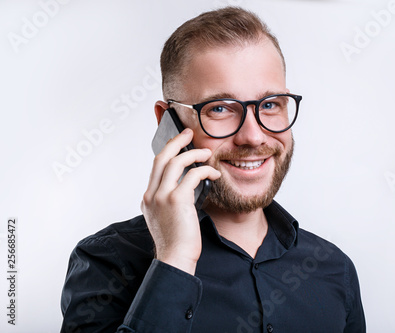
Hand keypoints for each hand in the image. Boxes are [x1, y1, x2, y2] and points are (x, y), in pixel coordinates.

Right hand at [141, 128, 220, 274]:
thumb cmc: (175, 241)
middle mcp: (152, 194)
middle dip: (176, 142)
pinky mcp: (176, 200)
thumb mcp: (165, 218)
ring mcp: (162, 196)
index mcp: (148, 198)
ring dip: (193, 154)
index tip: (178, 144)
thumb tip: (186, 188)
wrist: (175, 258)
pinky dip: (205, 171)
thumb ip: (169, 201)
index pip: (156, 167)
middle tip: (189, 134)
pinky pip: (192, 175)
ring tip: (207, 153)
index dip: (168, 151)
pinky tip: (214, 175)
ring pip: (175, 162)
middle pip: (161, 158)